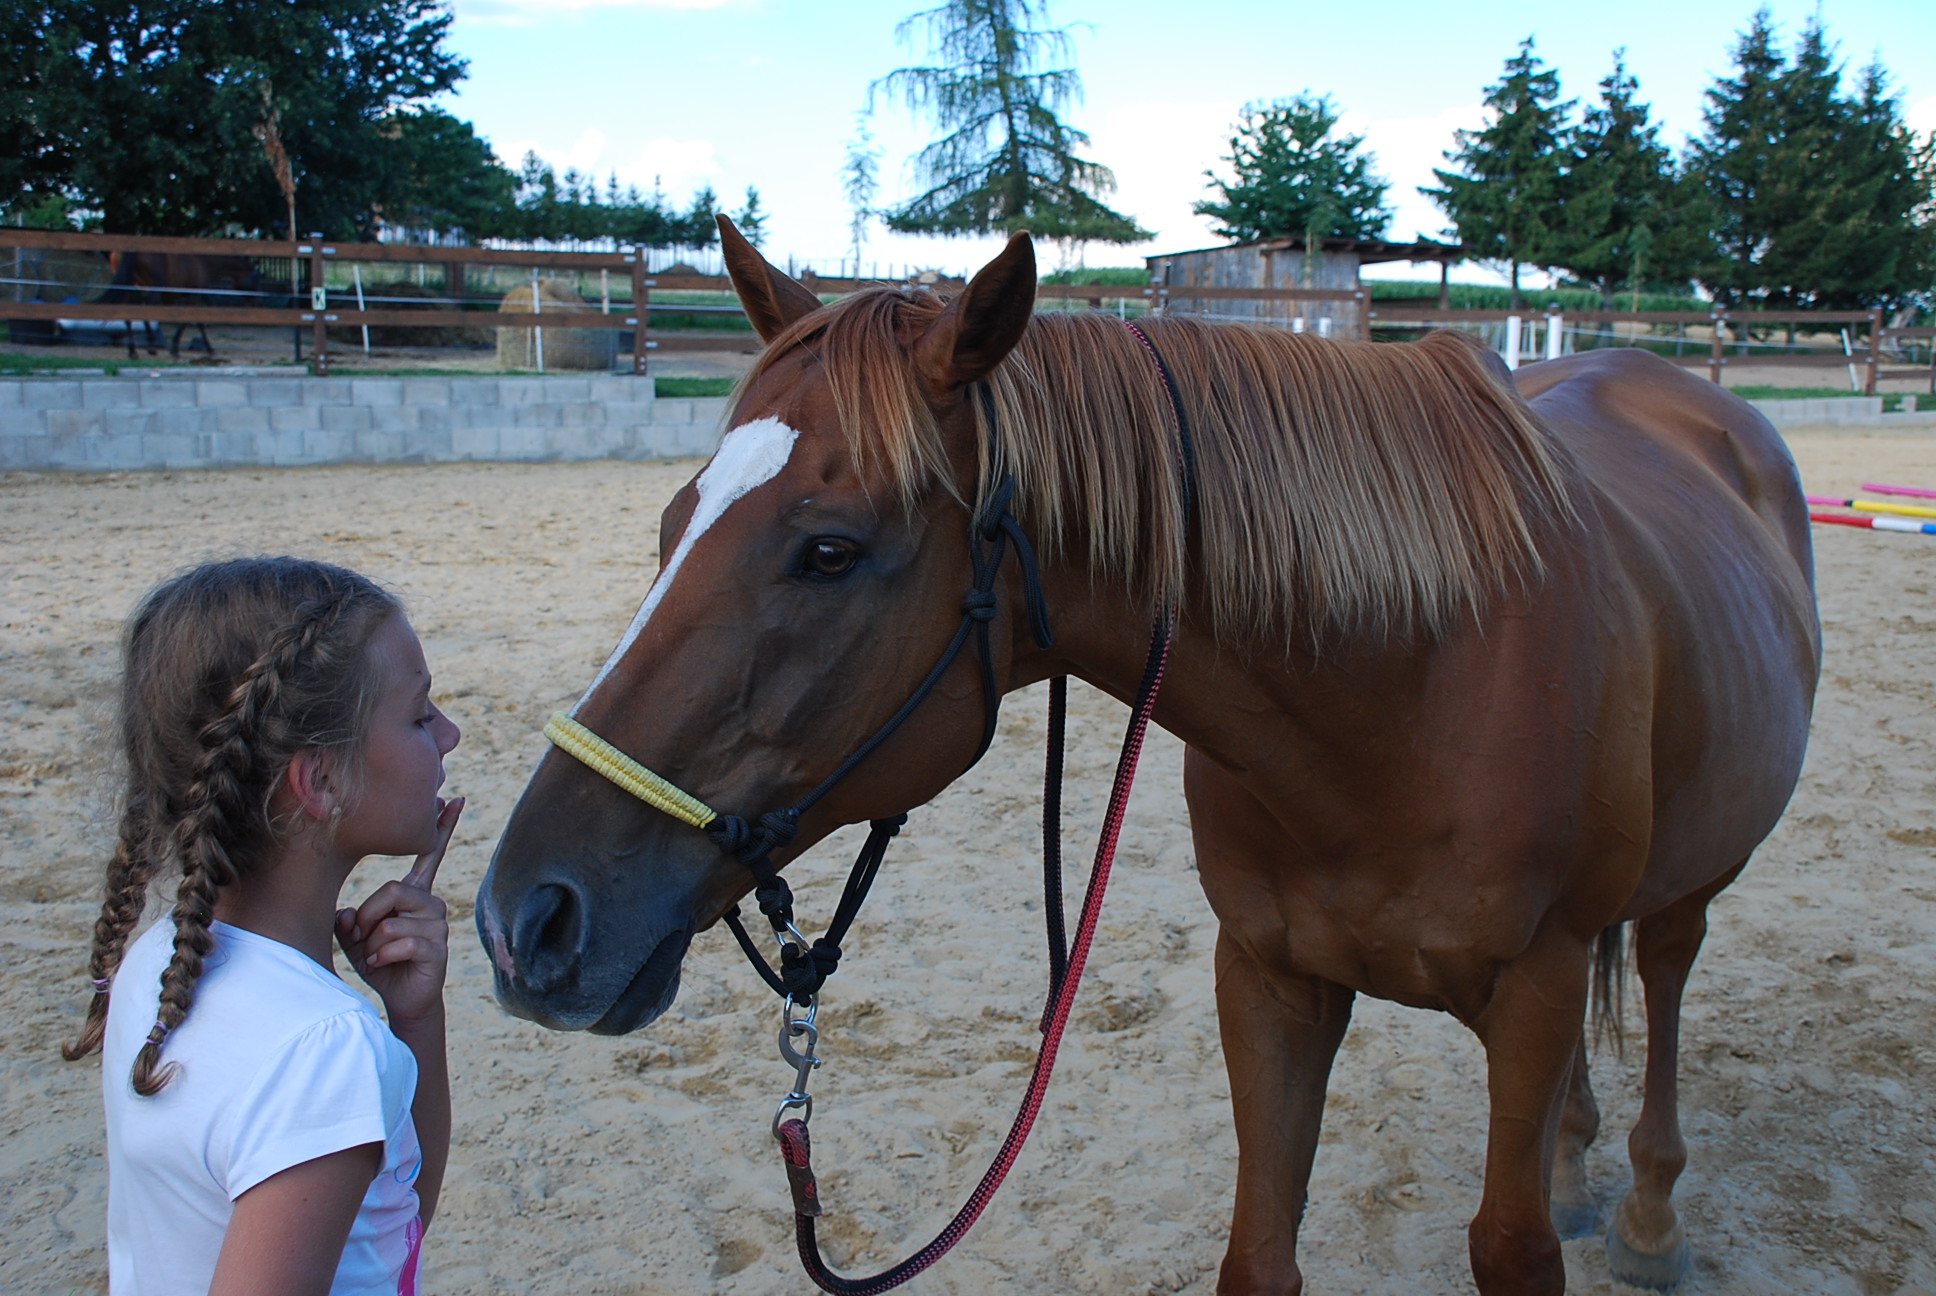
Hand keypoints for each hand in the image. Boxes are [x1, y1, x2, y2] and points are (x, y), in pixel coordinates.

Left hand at [336, 796, 461, 1026]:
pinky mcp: (438, 948)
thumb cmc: (379, 963)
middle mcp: (430, 905)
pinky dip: (382, 958)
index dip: (441, 828)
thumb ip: (347, 920)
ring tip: (377, 957)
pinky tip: (382, 966)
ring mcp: (438, 925)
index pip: (429, 855)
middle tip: (364, 940)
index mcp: (413, 895)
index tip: (454, 800)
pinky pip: (401, 943)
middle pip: (392, 890)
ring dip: (372, 945)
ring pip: (391, 922)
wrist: (400, 998)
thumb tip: (348, 913)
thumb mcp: (354, 937)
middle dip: (368, 918)